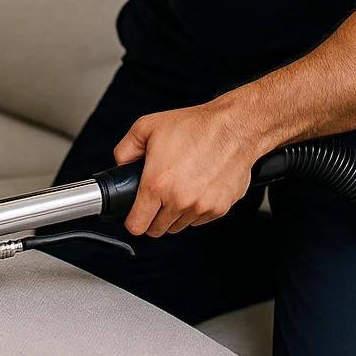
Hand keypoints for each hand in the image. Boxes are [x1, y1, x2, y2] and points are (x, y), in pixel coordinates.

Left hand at [113, 101, 261, 237]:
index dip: (133, 220)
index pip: (137, 225)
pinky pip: (200, 220)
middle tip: (159, 196)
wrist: (235, 127)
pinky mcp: (219, 209)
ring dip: (176, 213)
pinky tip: (198, 187)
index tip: (136, 215)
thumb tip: (120, 164)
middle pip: (158, 230)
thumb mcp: (147, 126)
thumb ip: (125, 149)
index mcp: (156, 184)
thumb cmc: (196, 125)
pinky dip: (196, 209)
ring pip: (179, 225)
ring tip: (181, 186)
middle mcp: (178, 200)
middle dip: (155, 216)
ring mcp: (200, 207)